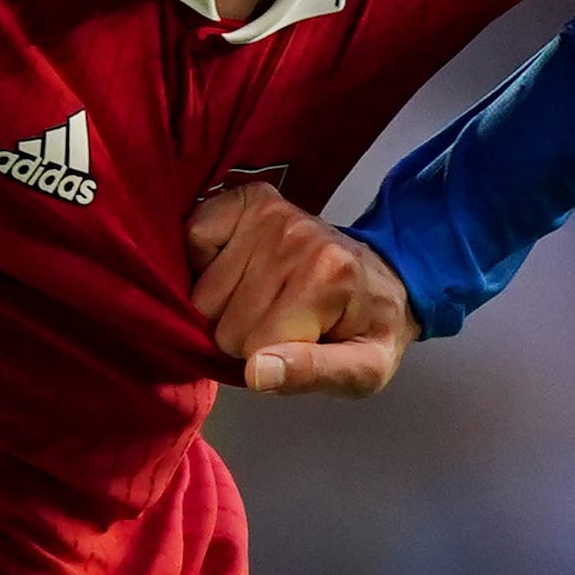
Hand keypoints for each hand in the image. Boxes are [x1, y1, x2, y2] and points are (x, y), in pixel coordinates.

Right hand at [188, 180, 413, 397]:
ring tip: (263, 301)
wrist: (382, 280)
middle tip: (281, 326)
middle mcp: (297, 237)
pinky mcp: (247, 200)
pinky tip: (235, 274)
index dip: (268, 362)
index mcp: (329, 276)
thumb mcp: (363, 370)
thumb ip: (312, 374)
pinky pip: (192, 238)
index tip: (298, 348)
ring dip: (223, 309)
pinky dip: (201, 265)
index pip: (254, 347)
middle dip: (244, 339)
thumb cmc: (368, 330)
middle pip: (224, 325)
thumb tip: (255, 373)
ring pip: (202, 295)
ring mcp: (270, 214)